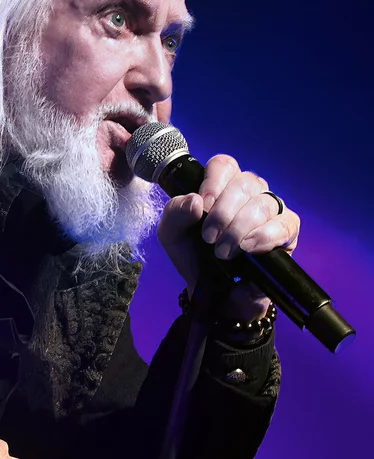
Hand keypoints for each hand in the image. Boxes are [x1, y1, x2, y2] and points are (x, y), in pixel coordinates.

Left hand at [157, 154, 299, 320]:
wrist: (213, 293)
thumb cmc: (194, 256)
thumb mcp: (171, 235)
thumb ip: (175, 213)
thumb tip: (195, 201)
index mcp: (222, 185)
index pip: (223, 165)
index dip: (214, 182)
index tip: (204, 206)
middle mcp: (249, 192)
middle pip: (244, 183)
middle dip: (223, 212)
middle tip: (209, 238)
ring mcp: (270, 210)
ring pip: (263, 203)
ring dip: (239, 228)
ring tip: (224, 252)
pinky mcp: (287, 231)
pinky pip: (284, 223)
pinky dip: (264, 235)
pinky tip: (248, 248)